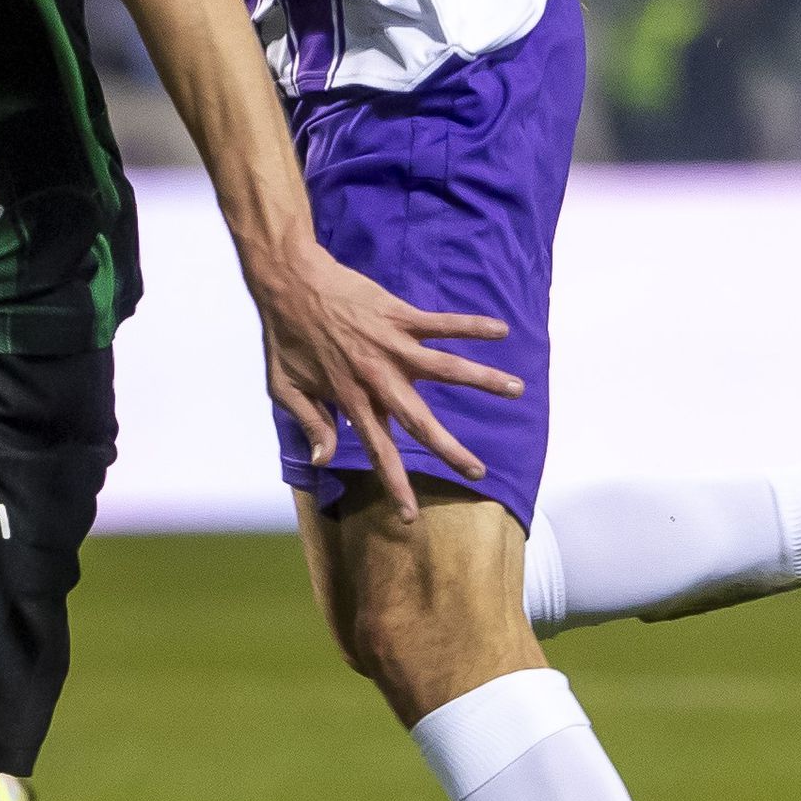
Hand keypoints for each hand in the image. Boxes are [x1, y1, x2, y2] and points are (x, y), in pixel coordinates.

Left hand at [244, 243, 519, 518]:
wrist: (289, 283)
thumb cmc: (284, 337)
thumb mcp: (284, 389)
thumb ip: (309, 424)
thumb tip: (321, 462)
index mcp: (351, 399)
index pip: (377, 450)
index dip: (394, 484)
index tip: (410, 516)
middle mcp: (377, 377)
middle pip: (420, 421)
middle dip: (450, 450)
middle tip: (478, 473)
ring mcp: (392, 346)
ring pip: (445, 368)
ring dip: (482, 379)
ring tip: (516, 389)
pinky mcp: (400, 317)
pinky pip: (442, 323)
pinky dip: (472, 326)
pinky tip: (501, 330)